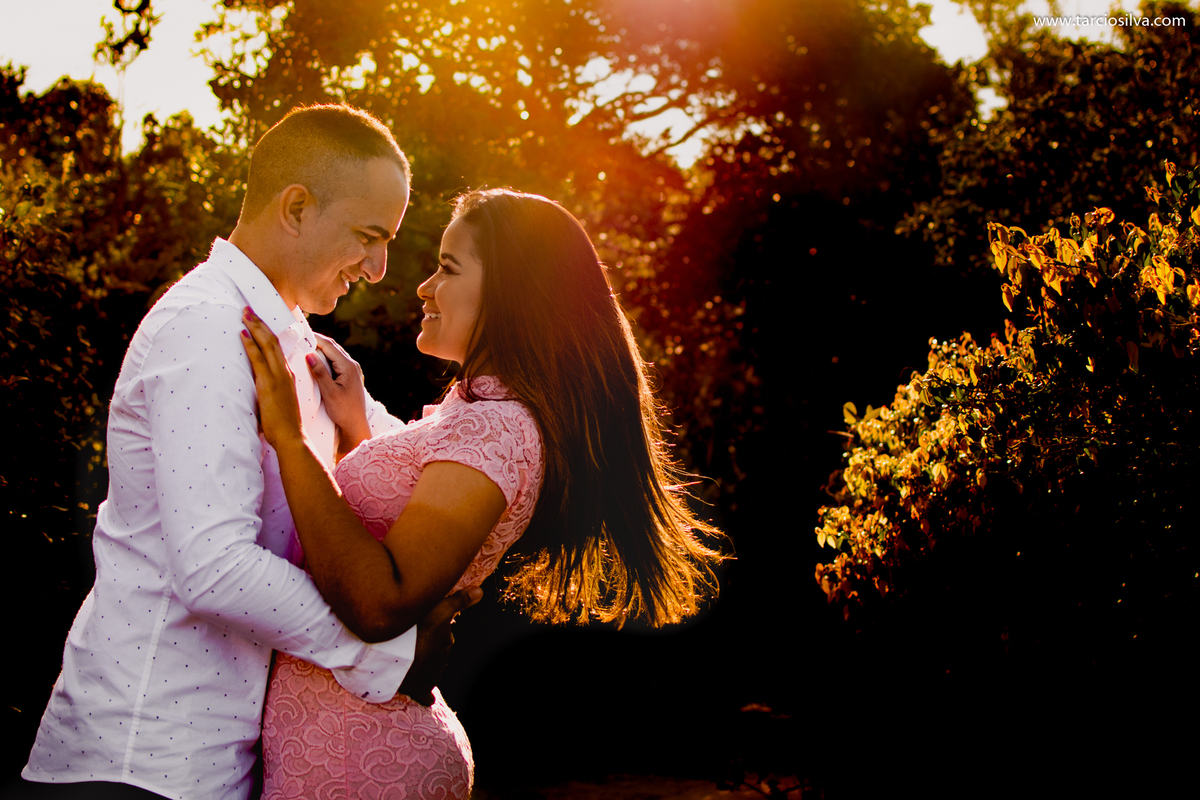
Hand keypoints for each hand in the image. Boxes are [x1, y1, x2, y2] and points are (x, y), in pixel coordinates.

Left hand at [240, 307, 303, 448]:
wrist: (292, 437)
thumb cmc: (285, 424)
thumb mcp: (280, 402)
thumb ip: (272, 391)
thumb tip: (259, 388)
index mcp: (287, 375)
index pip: (277, 348)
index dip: (267, 332)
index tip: (258, 320)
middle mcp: (284, 372)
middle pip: (272, 341)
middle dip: (260, 323)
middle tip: (248, 309)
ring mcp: (278, 377)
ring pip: (267, 345)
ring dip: (255, 327)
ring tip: (244, 314)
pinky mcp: (270, 384)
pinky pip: (259, 359)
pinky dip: (251, 344)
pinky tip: (243, 333)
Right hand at [307, 333, 370, 454]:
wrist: (355, 426)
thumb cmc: (343, 411)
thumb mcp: (329, 392)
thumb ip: (320, 372)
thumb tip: (309, 354)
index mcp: (348, 366)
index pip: (329, 345)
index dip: (314, 338)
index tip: (299, 333)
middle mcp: (352, 365)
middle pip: (332, 347)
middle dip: (316, 341)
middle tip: (299, 336)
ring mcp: (351, 371)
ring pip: (334, 354)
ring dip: (320, 349)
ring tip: (304, 345)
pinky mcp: (349, 377)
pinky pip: (335, 362)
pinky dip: (324, 358)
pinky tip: (314, 360)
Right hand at [397, 585, 482, 705]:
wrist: (395, 656)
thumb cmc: (416, 628)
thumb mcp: (438, 609)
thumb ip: (459, 601)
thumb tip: (481, 592)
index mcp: (445, 641)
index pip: (442, 633)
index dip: (431, 628)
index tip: (421, 625)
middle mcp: (442, 660)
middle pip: (436, 651)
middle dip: (427, 647)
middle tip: (412, 640)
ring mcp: (431, 676)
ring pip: (431, 670)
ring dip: (423, 665)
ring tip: (409, 660)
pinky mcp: (420, 689)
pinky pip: (426, 694)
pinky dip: (426, 695)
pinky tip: (428, 698)